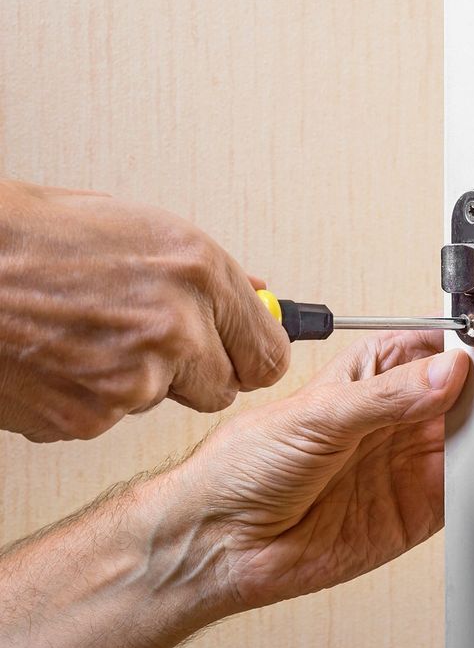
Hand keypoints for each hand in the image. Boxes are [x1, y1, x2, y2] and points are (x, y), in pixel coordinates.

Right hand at [0, 179, 290, 441]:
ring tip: (85, 334)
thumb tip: (257, 294)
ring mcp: (135, 378)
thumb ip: (205, 273)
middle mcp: (179, 327)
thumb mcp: (137, 227)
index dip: (250, 356)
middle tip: (151, 345)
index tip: (240, 356)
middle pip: (223, 390)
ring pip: (159, 403)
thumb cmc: (28, 236)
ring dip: (135, 382)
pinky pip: (106, 419)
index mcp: (200, 273)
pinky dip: (85, 398)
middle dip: (194, 374)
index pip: (270, 353)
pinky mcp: (90, 416)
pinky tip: (57, 357)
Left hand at [166, 331, 469, 611]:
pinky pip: (462, 494)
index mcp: (367, 379)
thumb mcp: (318, 417)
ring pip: (466, 442)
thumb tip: (444, 373)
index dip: (457, 347)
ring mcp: (406, 465)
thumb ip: (387, 396)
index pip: (427, 350)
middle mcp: (392, 419)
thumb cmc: (243, 469)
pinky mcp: (415, 511)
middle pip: (458, 396)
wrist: (222, 544)